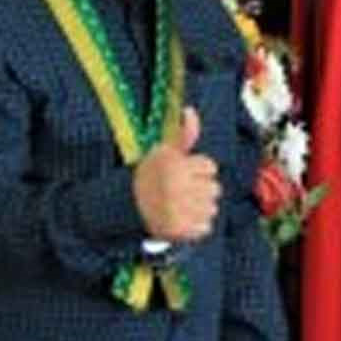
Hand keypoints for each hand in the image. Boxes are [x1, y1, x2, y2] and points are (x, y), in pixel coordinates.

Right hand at [133, 107, 220, 241]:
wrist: (125, 206)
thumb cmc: (150, 175)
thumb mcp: (164, 152)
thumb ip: (183, 134)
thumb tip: (190, 110)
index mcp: (175, 166)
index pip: (211, 167)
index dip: (199, 170)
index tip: (183, 173)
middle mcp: (177, 188)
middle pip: (215, 189)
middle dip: (202, 189)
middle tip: (182, 191)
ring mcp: (178, 210)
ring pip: (212, 208)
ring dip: (200, 208)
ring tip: (181, 205)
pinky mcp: (179, 230)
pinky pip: (206, 227)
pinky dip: (197, 226)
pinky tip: (181, 219)